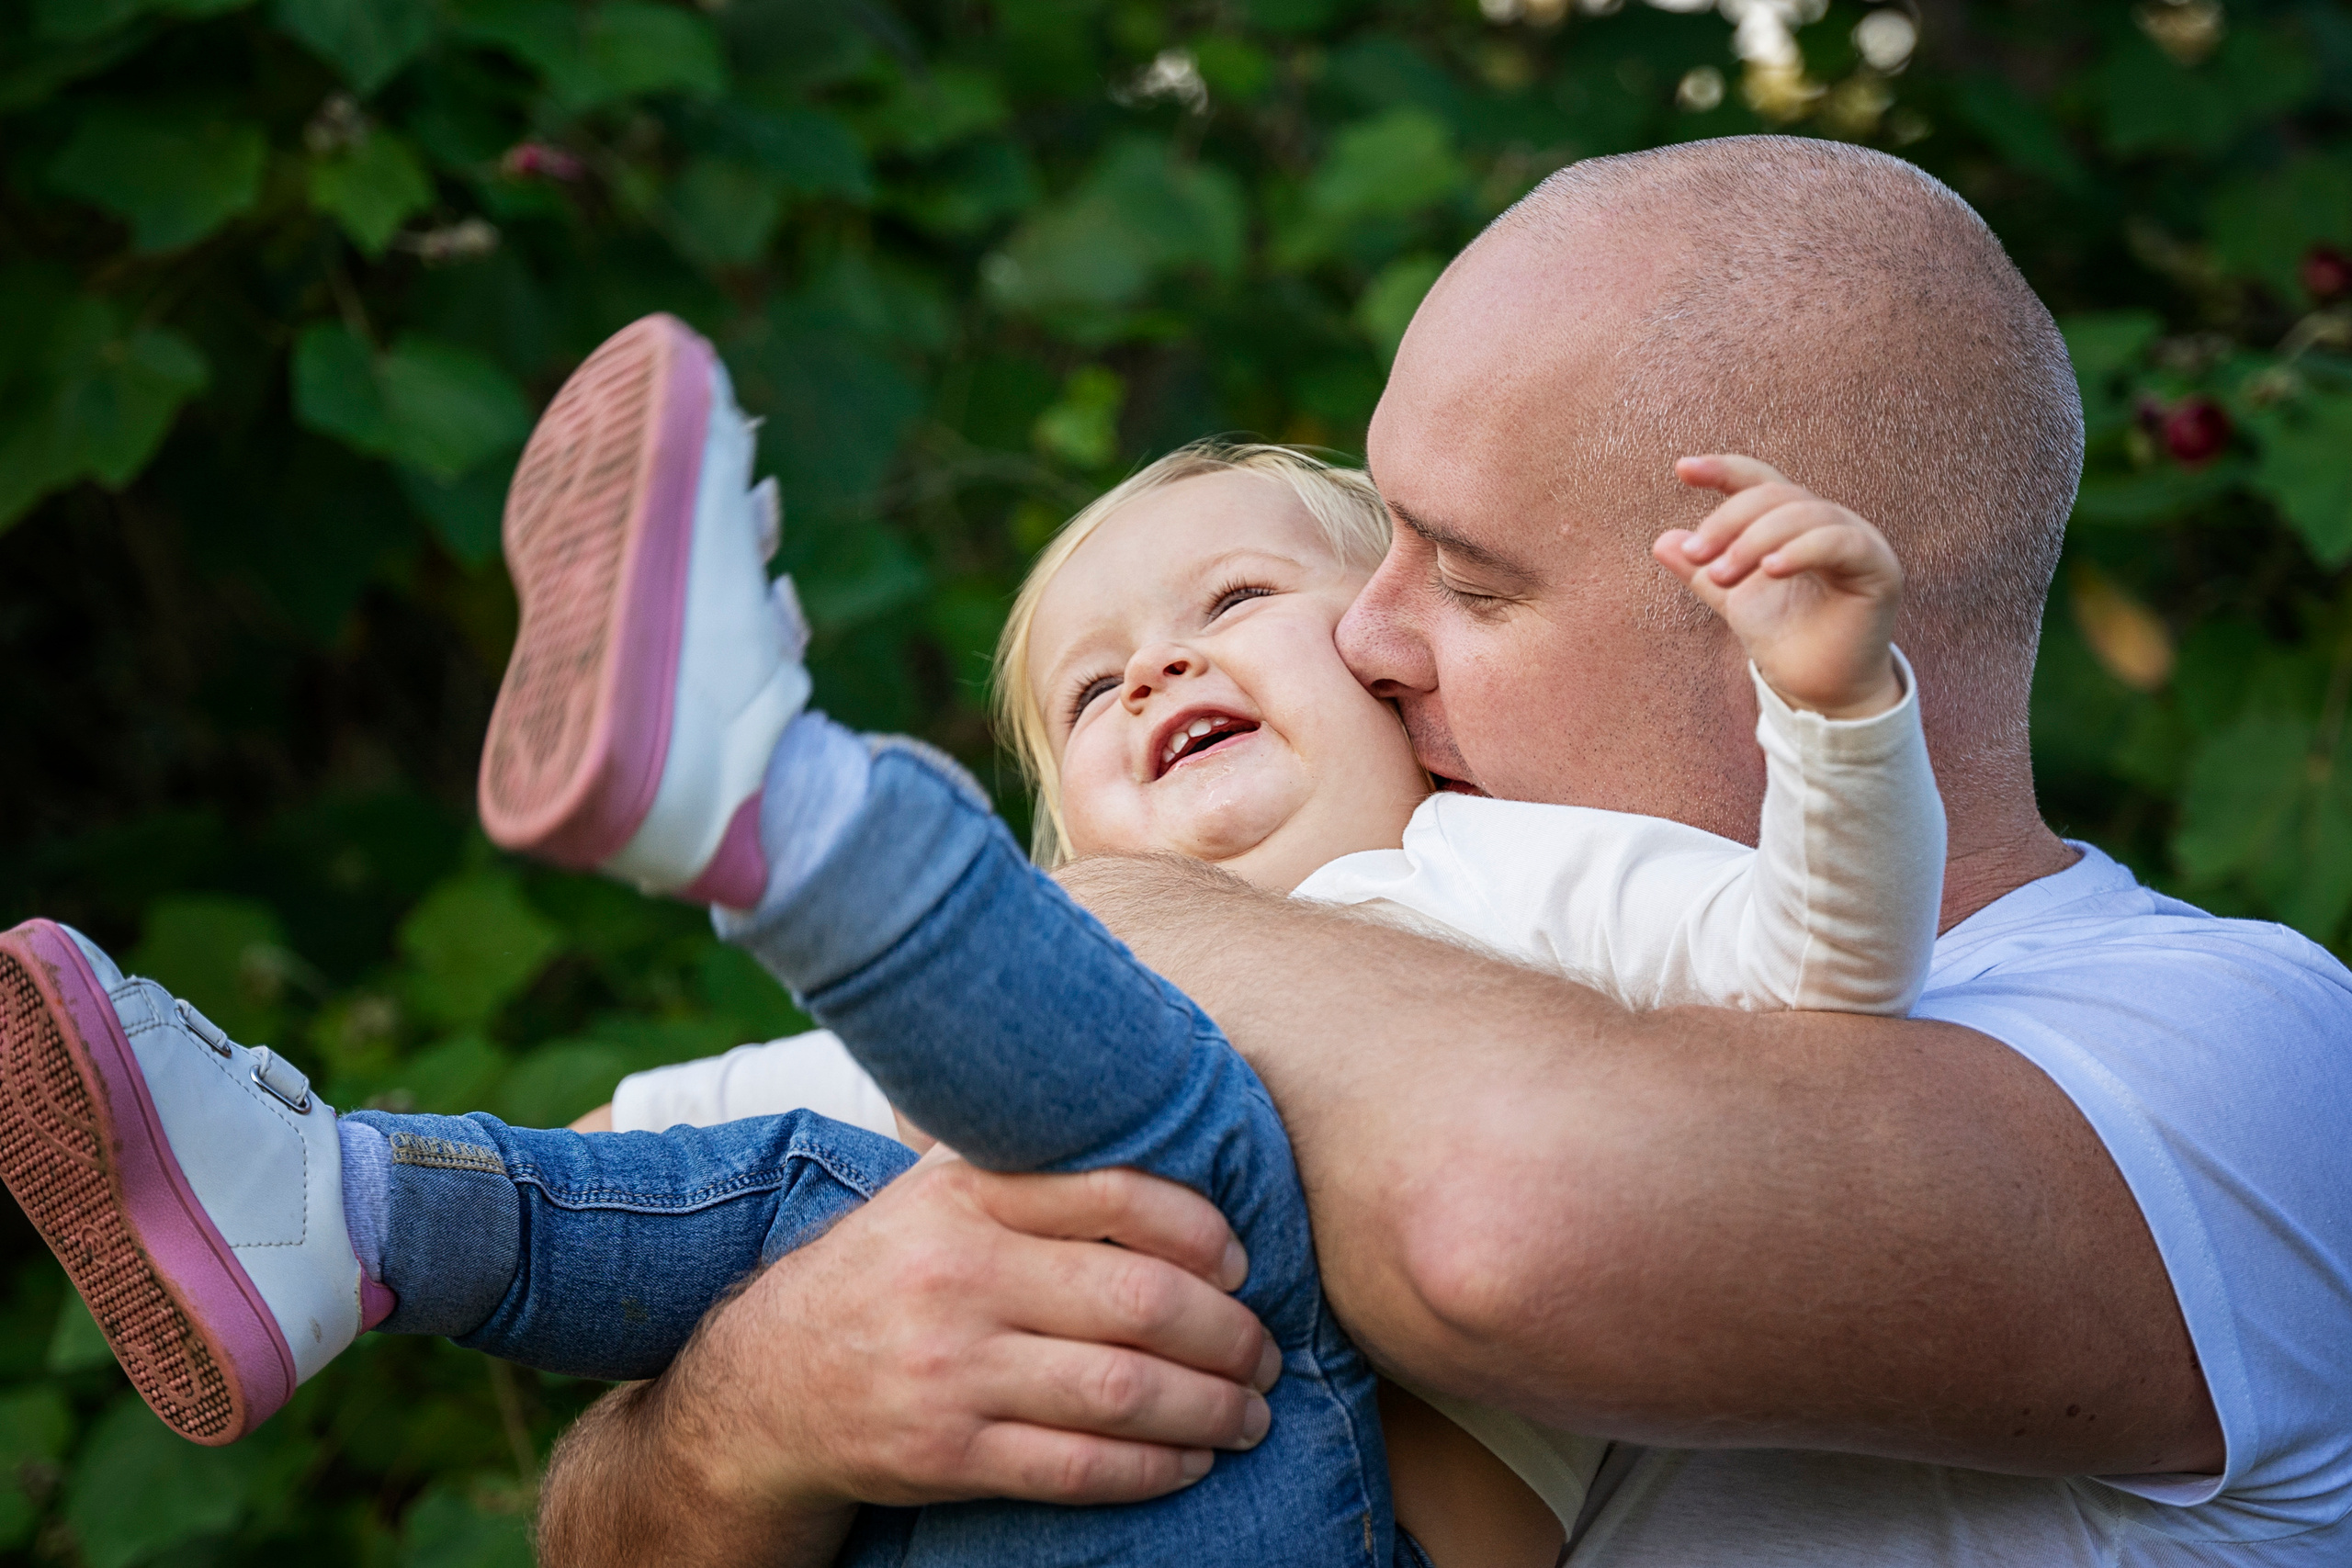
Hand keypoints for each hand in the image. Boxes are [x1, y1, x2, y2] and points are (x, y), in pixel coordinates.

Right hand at [671, 1149, 1279, 1514]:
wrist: (763, 1388)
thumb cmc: (883, 1277)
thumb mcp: (934, 1199)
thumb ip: (1029, 1175)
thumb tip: (1167, 1150)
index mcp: (965, 1198)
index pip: (1116, 1194)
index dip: (1202, 1231)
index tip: (1241, 1262)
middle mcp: (957, 1276)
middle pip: (1138, 1301)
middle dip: (1228, 1333)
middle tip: (1266, 1349)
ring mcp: (948, 1370)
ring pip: (1121, 1390)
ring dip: (1211, 1407)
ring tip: (1251, 1410)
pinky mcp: (944, 1455)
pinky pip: (1078, 1468)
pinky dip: (1155, 1468)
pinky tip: (1193, 1460)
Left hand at [1653, 454, 1904, 718]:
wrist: (1818, 691)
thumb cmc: (1783, 639)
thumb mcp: (1732, 598)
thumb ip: (1700, 570)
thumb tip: (1662, 540)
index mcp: (1794, 521)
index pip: (1759, 481)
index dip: (1722, 469)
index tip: (1682, 470)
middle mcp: (1828, 522)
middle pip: (1775, 496)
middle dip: (1728, 521)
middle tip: (1697, 555)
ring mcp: (1858, 540)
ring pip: (1804, 514)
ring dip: (1754, 541)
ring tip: (1721, 575)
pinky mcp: (1878, 568)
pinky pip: (1839, 542)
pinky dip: (1800, 550)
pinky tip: (1769, 570)